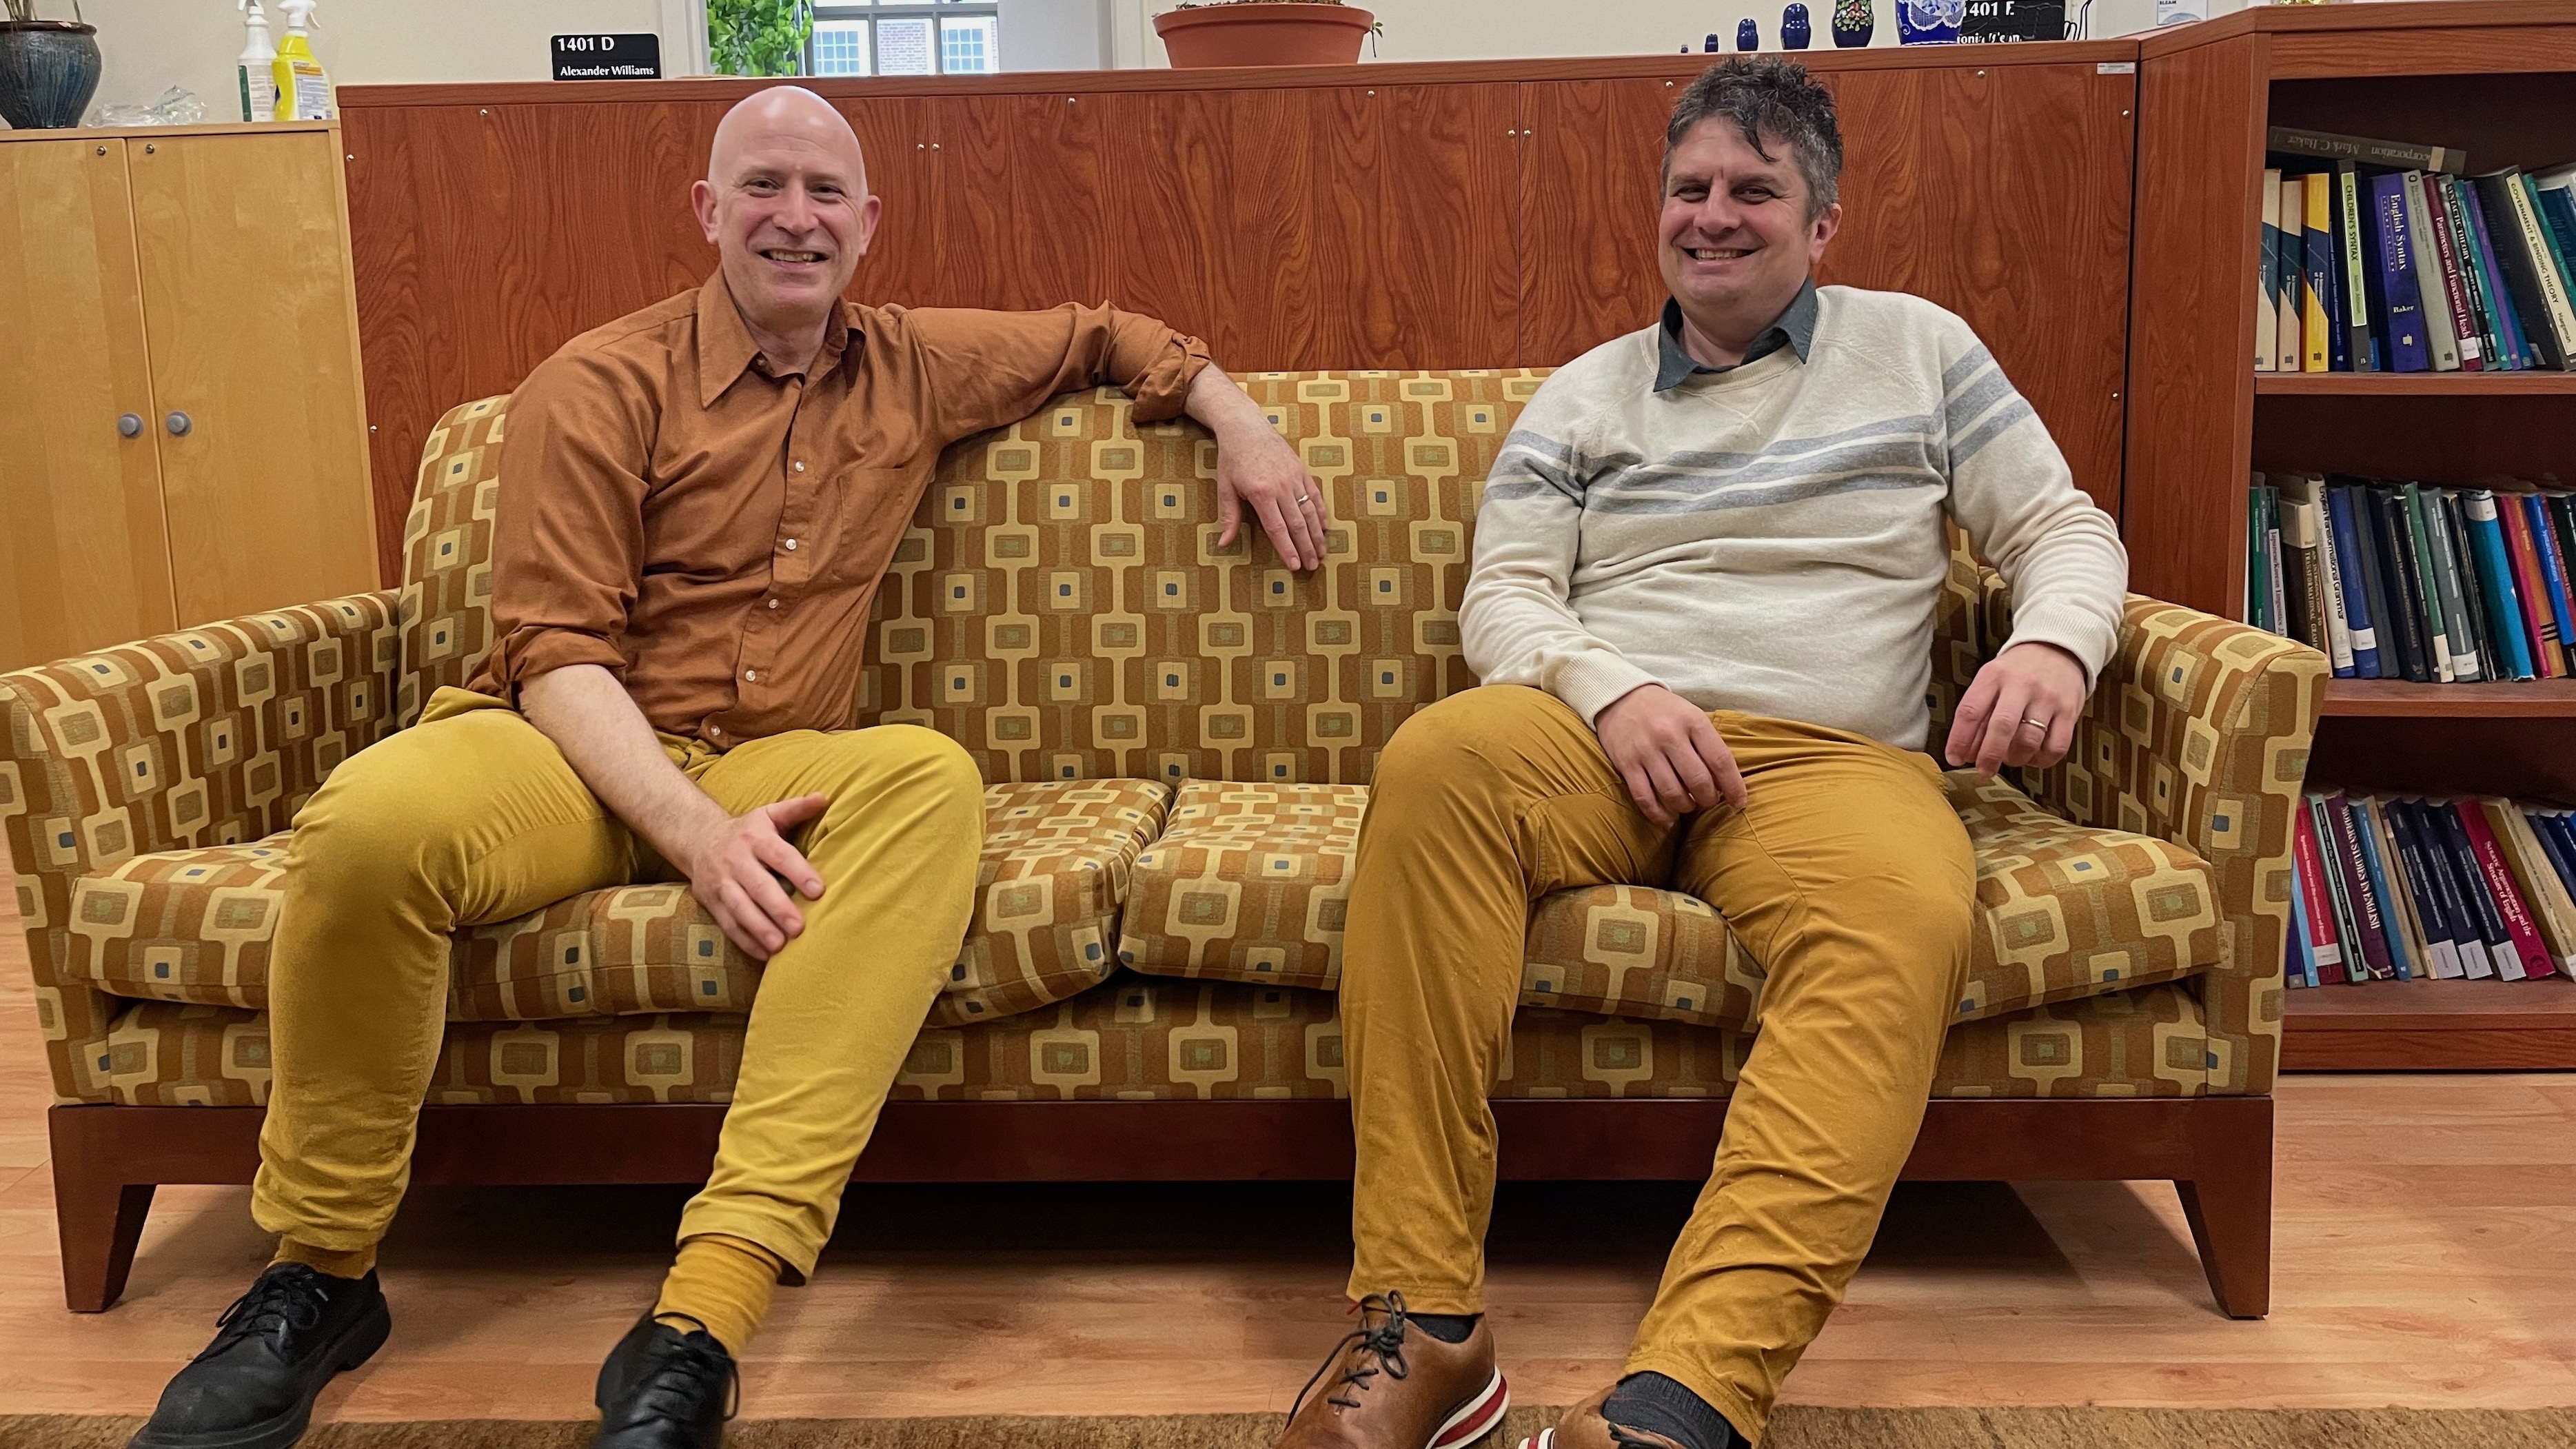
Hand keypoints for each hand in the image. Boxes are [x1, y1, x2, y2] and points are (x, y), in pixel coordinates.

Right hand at [684, 794, 828, 959]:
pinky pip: (728, 925)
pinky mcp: (711, 902)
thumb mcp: (768, 814)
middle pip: (757, 886)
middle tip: (800, 927)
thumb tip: (825, 798)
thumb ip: (796, 808)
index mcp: (755, 838)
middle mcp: (735, 860)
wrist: (698, 838)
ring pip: (739, 908)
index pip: (779, 855)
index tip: (819, 891)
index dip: (798, 872)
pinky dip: (745, 941)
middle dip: (778, 907)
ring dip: (759, 929)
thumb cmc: (747, 831)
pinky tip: (764, 955)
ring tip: (780, 946)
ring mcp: (721, 883)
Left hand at [1215, 425, 1325, 571]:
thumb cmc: (1232, 458)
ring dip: (1318, 534)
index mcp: (1261, 493)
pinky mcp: (1302, 471)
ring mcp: (1294, 478)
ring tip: (1322, 553)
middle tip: (1312, 566)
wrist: (1246, 427)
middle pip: (1298, 524)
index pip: (1277, 528)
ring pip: (1310, 512)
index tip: (1294, 565)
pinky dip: (1322, 513)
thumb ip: (1229, 516)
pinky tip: (1325, 528)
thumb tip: (1224, 543)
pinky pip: (1315, 495)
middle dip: (1306, 548)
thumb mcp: (1225, 487)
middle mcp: (1282, 486)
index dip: (1287, 549)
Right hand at [1595, 684, 1748, 827]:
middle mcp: (1669, 735)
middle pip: (1698, 781)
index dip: (1733, 787)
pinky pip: (1645, 798)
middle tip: (1708, 800)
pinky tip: (1668, 818)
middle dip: (1708, 799)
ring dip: (1685, 807)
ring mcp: (1646, 750)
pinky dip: (1659, 814)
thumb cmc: (1664, 711)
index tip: (1738, 802)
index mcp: (1692, 721)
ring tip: (1688, 805)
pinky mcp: (1626, 763)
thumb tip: (1724, 785)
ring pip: (1673, 793)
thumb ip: (1709, 745)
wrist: (1620, 697)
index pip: (1720, 761)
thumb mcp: (1692, 716)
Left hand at [1946, 641, 2086, 778]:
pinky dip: (2041, 760)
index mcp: (1993, 676)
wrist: (2058, 649)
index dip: (1959, 739)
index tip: (1954, 758)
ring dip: (2015, 759)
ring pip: (2029, 740)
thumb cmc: (2017, 672)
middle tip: (1984, 770)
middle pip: (2002, 727)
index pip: (1970, 711)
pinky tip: (2033, 756)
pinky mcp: (2070, 711)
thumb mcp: (1991, 683)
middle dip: (1989, 755)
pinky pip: (2056, 747)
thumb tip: (1966, 754)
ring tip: (2010, 758)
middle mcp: (2021, 685)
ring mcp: (2048, 698)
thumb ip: (1978, 717)